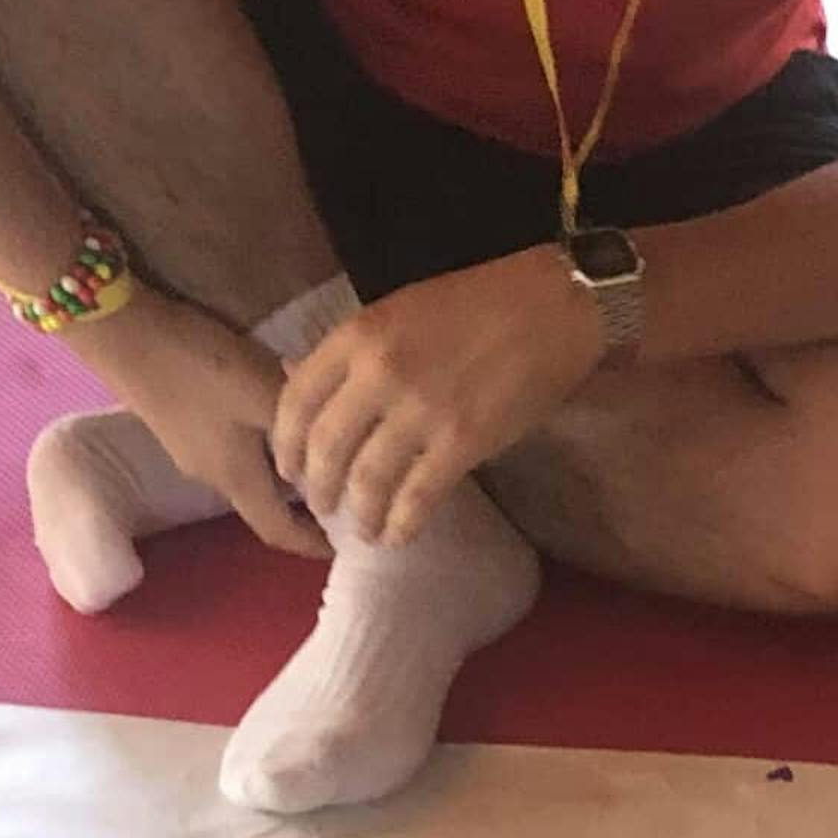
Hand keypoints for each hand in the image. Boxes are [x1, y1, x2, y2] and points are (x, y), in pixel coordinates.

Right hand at [69, 294, 328, 558]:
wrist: (120, 330)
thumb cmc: (199, 366)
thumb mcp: (266, 390)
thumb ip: (302, 428)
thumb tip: (330, 454)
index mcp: (236, 479)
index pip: (279, 532)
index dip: (313, 546)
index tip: (347, 542)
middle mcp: (212, 476)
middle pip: (266, 506)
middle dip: (304, 507)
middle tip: (343, 489)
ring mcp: (189, 450)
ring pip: (249, 474)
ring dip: (282, 473)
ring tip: (319, 451)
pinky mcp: (177, 422)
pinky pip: (231, 448)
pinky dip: (261, 447)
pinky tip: (275, 417)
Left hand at [274, 250, 603, 544]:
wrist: (551, 306)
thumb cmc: (477, 302)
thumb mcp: (398, 311)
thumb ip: (356, 351)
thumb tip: (309, 386)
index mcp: (359, 335)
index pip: (297, 400)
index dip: (286, 444)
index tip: (289, 470)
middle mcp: (380, 374)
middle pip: (327, 448)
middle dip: (319, 488)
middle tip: (323, 507)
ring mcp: (421, 411)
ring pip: (368, 481)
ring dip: (360, 514)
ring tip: (363, 529)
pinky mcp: (462, 443)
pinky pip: (417, 497)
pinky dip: (402, 524)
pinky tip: (398, 535)